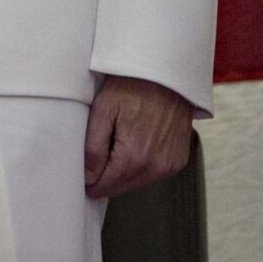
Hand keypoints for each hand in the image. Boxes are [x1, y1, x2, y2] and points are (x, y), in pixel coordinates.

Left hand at [84, 75, 195, 199]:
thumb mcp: (103, 110)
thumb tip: (87, 177)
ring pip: (137, 182)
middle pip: (121, 188)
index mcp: (134, 157)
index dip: (90, 182)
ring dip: (123, 174)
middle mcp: (155, 167)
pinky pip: (153, 174)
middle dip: (105, 179)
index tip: (84, 173)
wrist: (167, 73)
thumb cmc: (133, 86)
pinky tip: (136, 146)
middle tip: (96, 159)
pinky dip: (141, 167)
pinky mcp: (179, 160)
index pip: (105, 187)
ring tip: (117, 147)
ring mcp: (170, 165)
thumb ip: (93, 148)